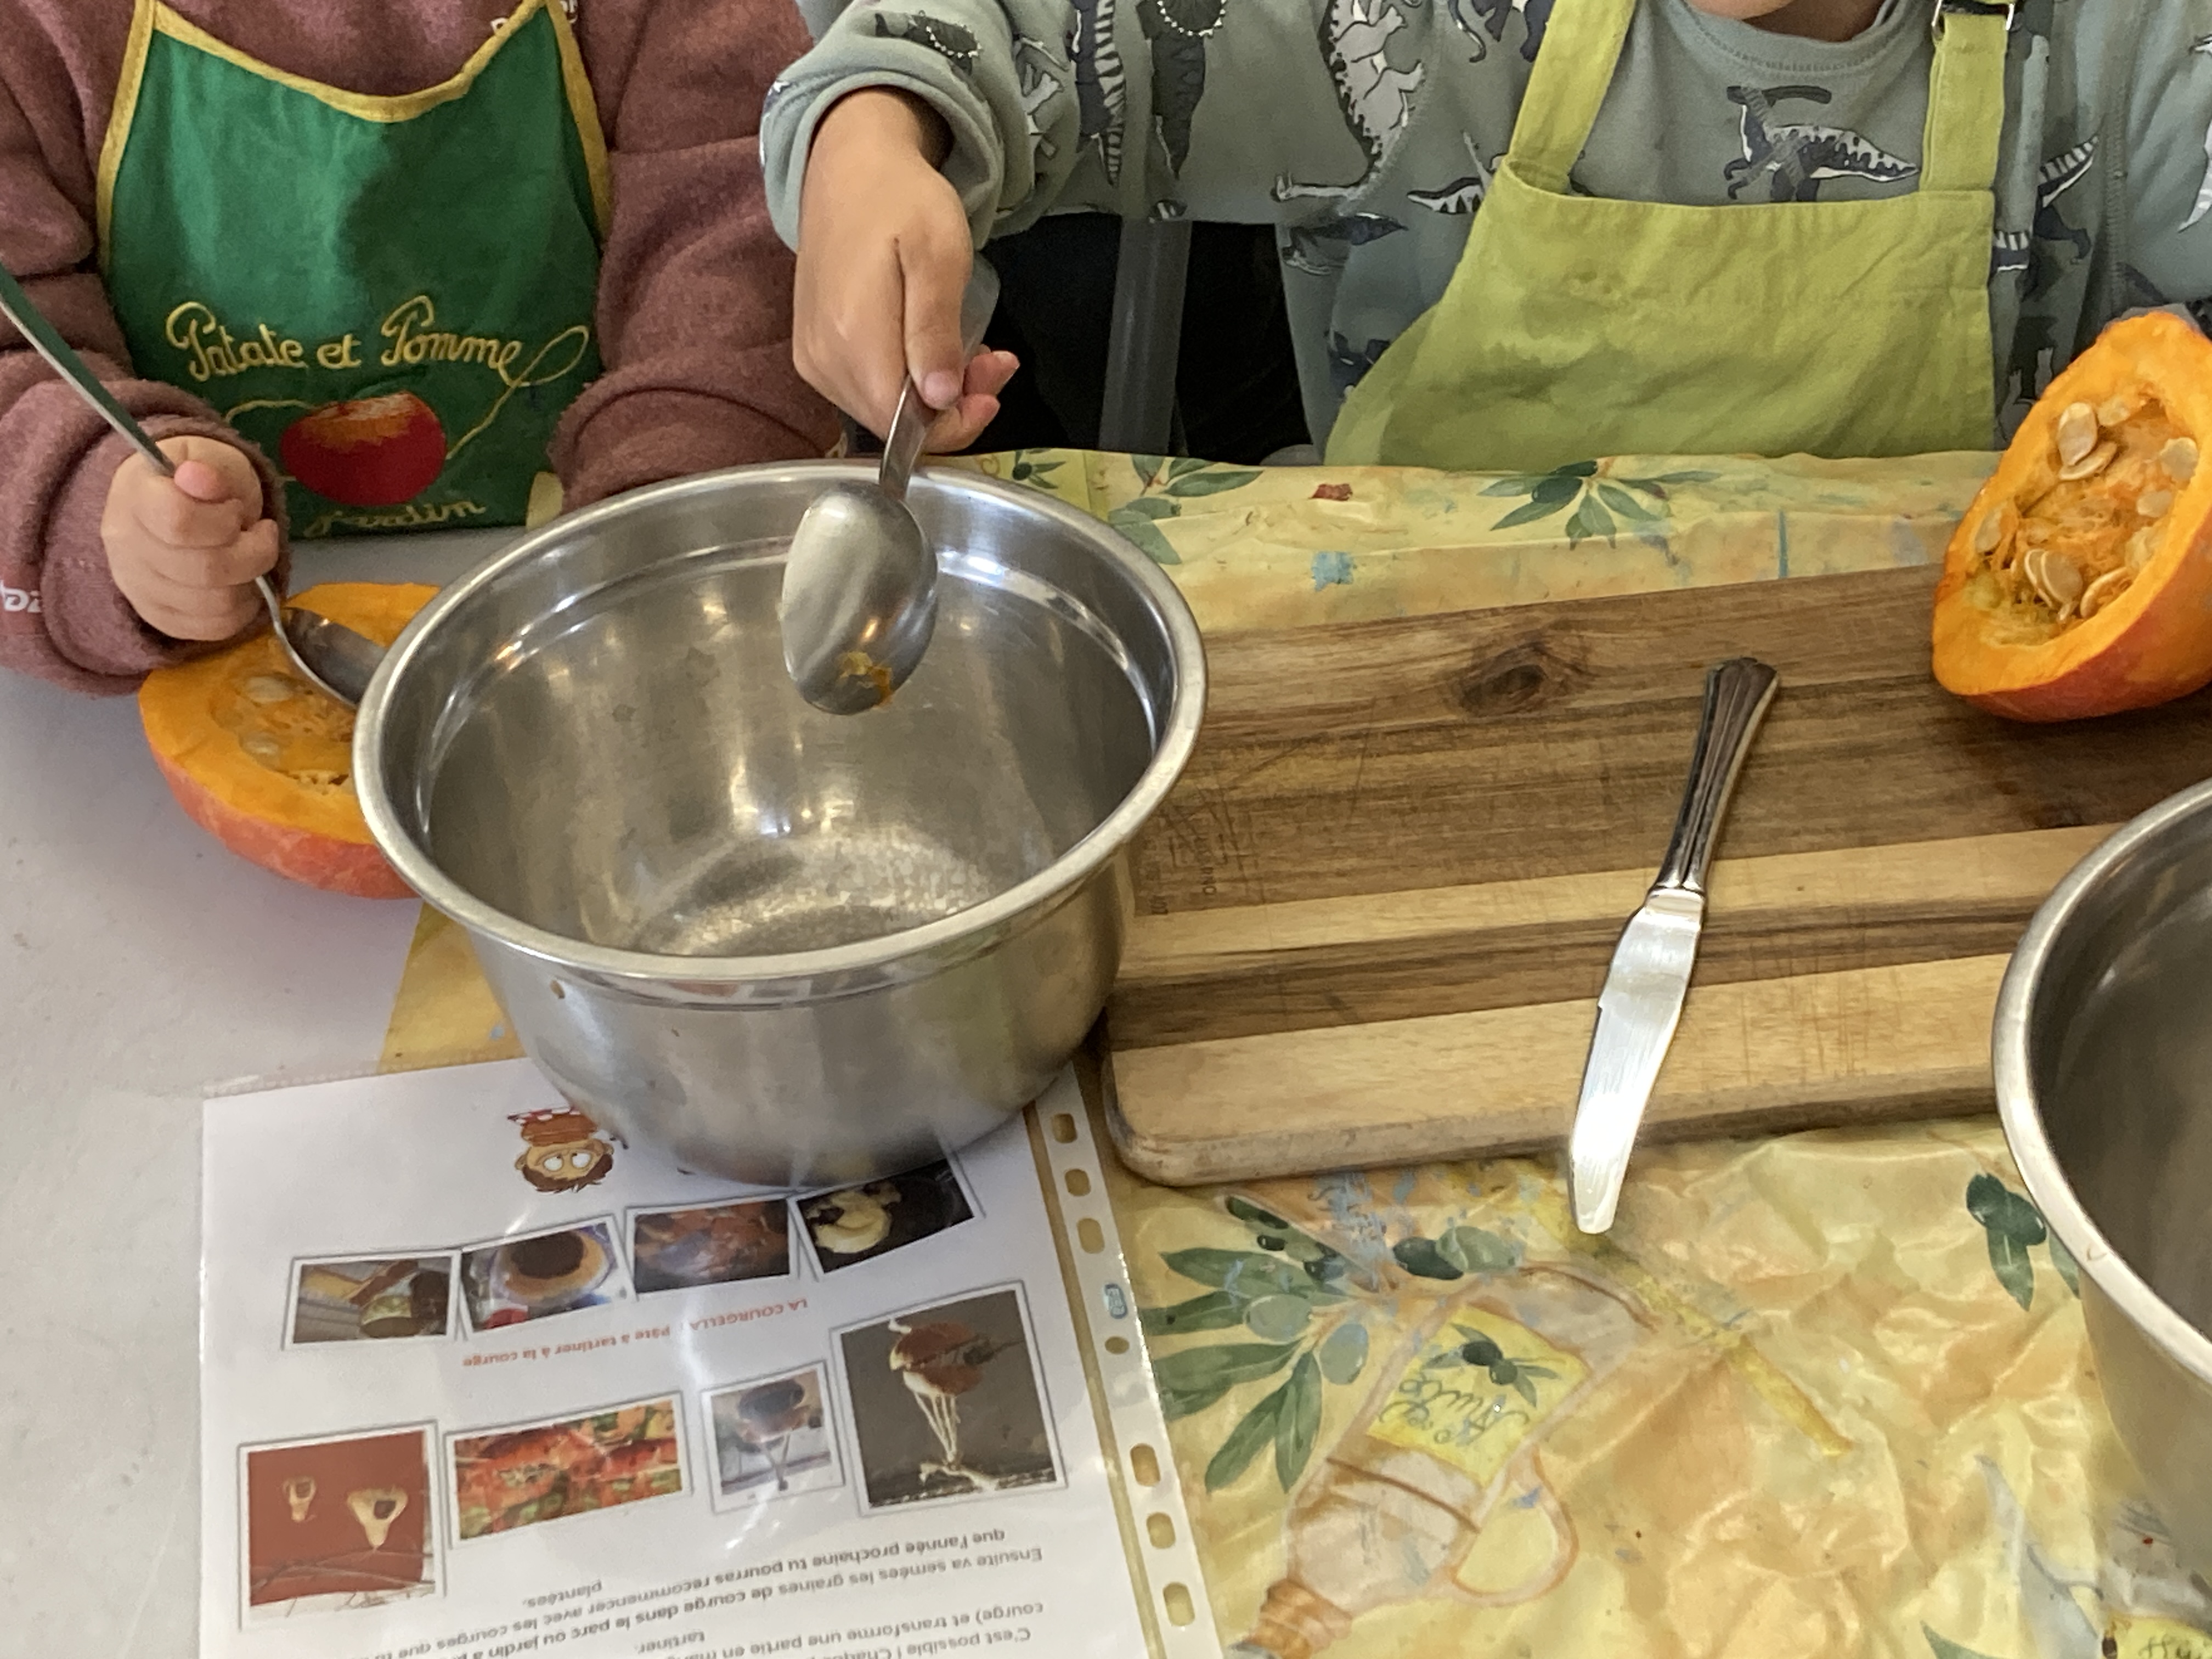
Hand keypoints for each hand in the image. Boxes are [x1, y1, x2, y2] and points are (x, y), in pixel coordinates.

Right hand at [100, 436, 279, 641]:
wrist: (173, 500)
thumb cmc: (199, 477)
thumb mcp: (210, 457)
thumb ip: (210, 468)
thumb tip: (200, 477)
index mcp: (135, 495)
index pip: (178, 521)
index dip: (224, 521)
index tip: (237, 510)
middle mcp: (126, 546)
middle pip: (204, 570)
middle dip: (252, 554)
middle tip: (259, 535)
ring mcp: (136, 586)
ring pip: (213, 604)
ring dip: (250, 583)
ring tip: (251, 558)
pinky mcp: (156, 616)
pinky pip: (210, 629)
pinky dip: (241, 611)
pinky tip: (242, 584)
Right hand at [794, 88, 1018, 450]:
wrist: (849, 165)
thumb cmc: (902, 200)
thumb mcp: (939, 256)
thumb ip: (935, 331)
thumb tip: (939, 401)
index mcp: (854, 339)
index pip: (904, 425)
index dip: (956, 423)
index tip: (993, 389)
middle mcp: (823, 360)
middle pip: (893, 421)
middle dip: (953, 406)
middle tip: (994, 361)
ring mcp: (813, 359)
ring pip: (882, 410)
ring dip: (935, 394)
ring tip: (973, 350)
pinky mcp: (813, 352)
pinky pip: (866, 390)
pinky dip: (908, 380)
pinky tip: (935, 347)